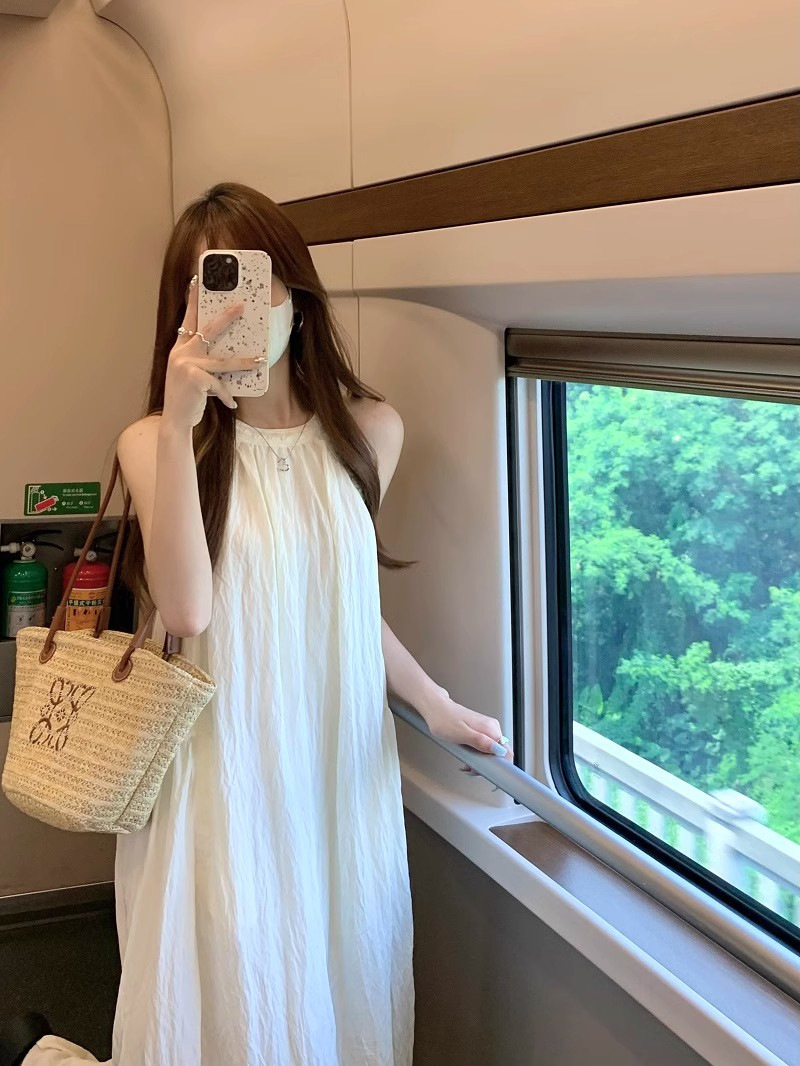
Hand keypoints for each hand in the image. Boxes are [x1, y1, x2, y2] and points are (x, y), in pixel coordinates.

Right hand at [162, 274, 262, 429]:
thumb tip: (226, 354)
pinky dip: (226, 396)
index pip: (188, 319)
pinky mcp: (194, 379)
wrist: (175, 419)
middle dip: (226, 317)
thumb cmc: (187, 397)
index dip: (193, 300)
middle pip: (208, 329)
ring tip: (261, 360)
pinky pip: (219, 384)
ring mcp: (186, 365)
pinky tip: (232, 405)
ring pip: (223, 361)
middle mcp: (181, 353)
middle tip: (241, 306)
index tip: (196, 281)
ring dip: (245, 362)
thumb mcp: (191, 374)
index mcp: (180, 349)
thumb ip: (202, 361)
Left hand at [421, 689, 513, 772]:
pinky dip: (478, 755)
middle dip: (486, 765)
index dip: (499, 766)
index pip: (506, 752)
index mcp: (490, 728)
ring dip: (481, 761)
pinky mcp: (480, 730)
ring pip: (492, 751)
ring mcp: (486, 728)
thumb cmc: (444, 719)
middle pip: (499, 754)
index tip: (486, 772)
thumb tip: (498, 750)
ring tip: (467, 764)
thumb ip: (480, 742)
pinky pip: (485, 746)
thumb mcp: (461, 734)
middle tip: (471, 769)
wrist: (436, 708)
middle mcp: (491, 727)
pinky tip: (468, 757)